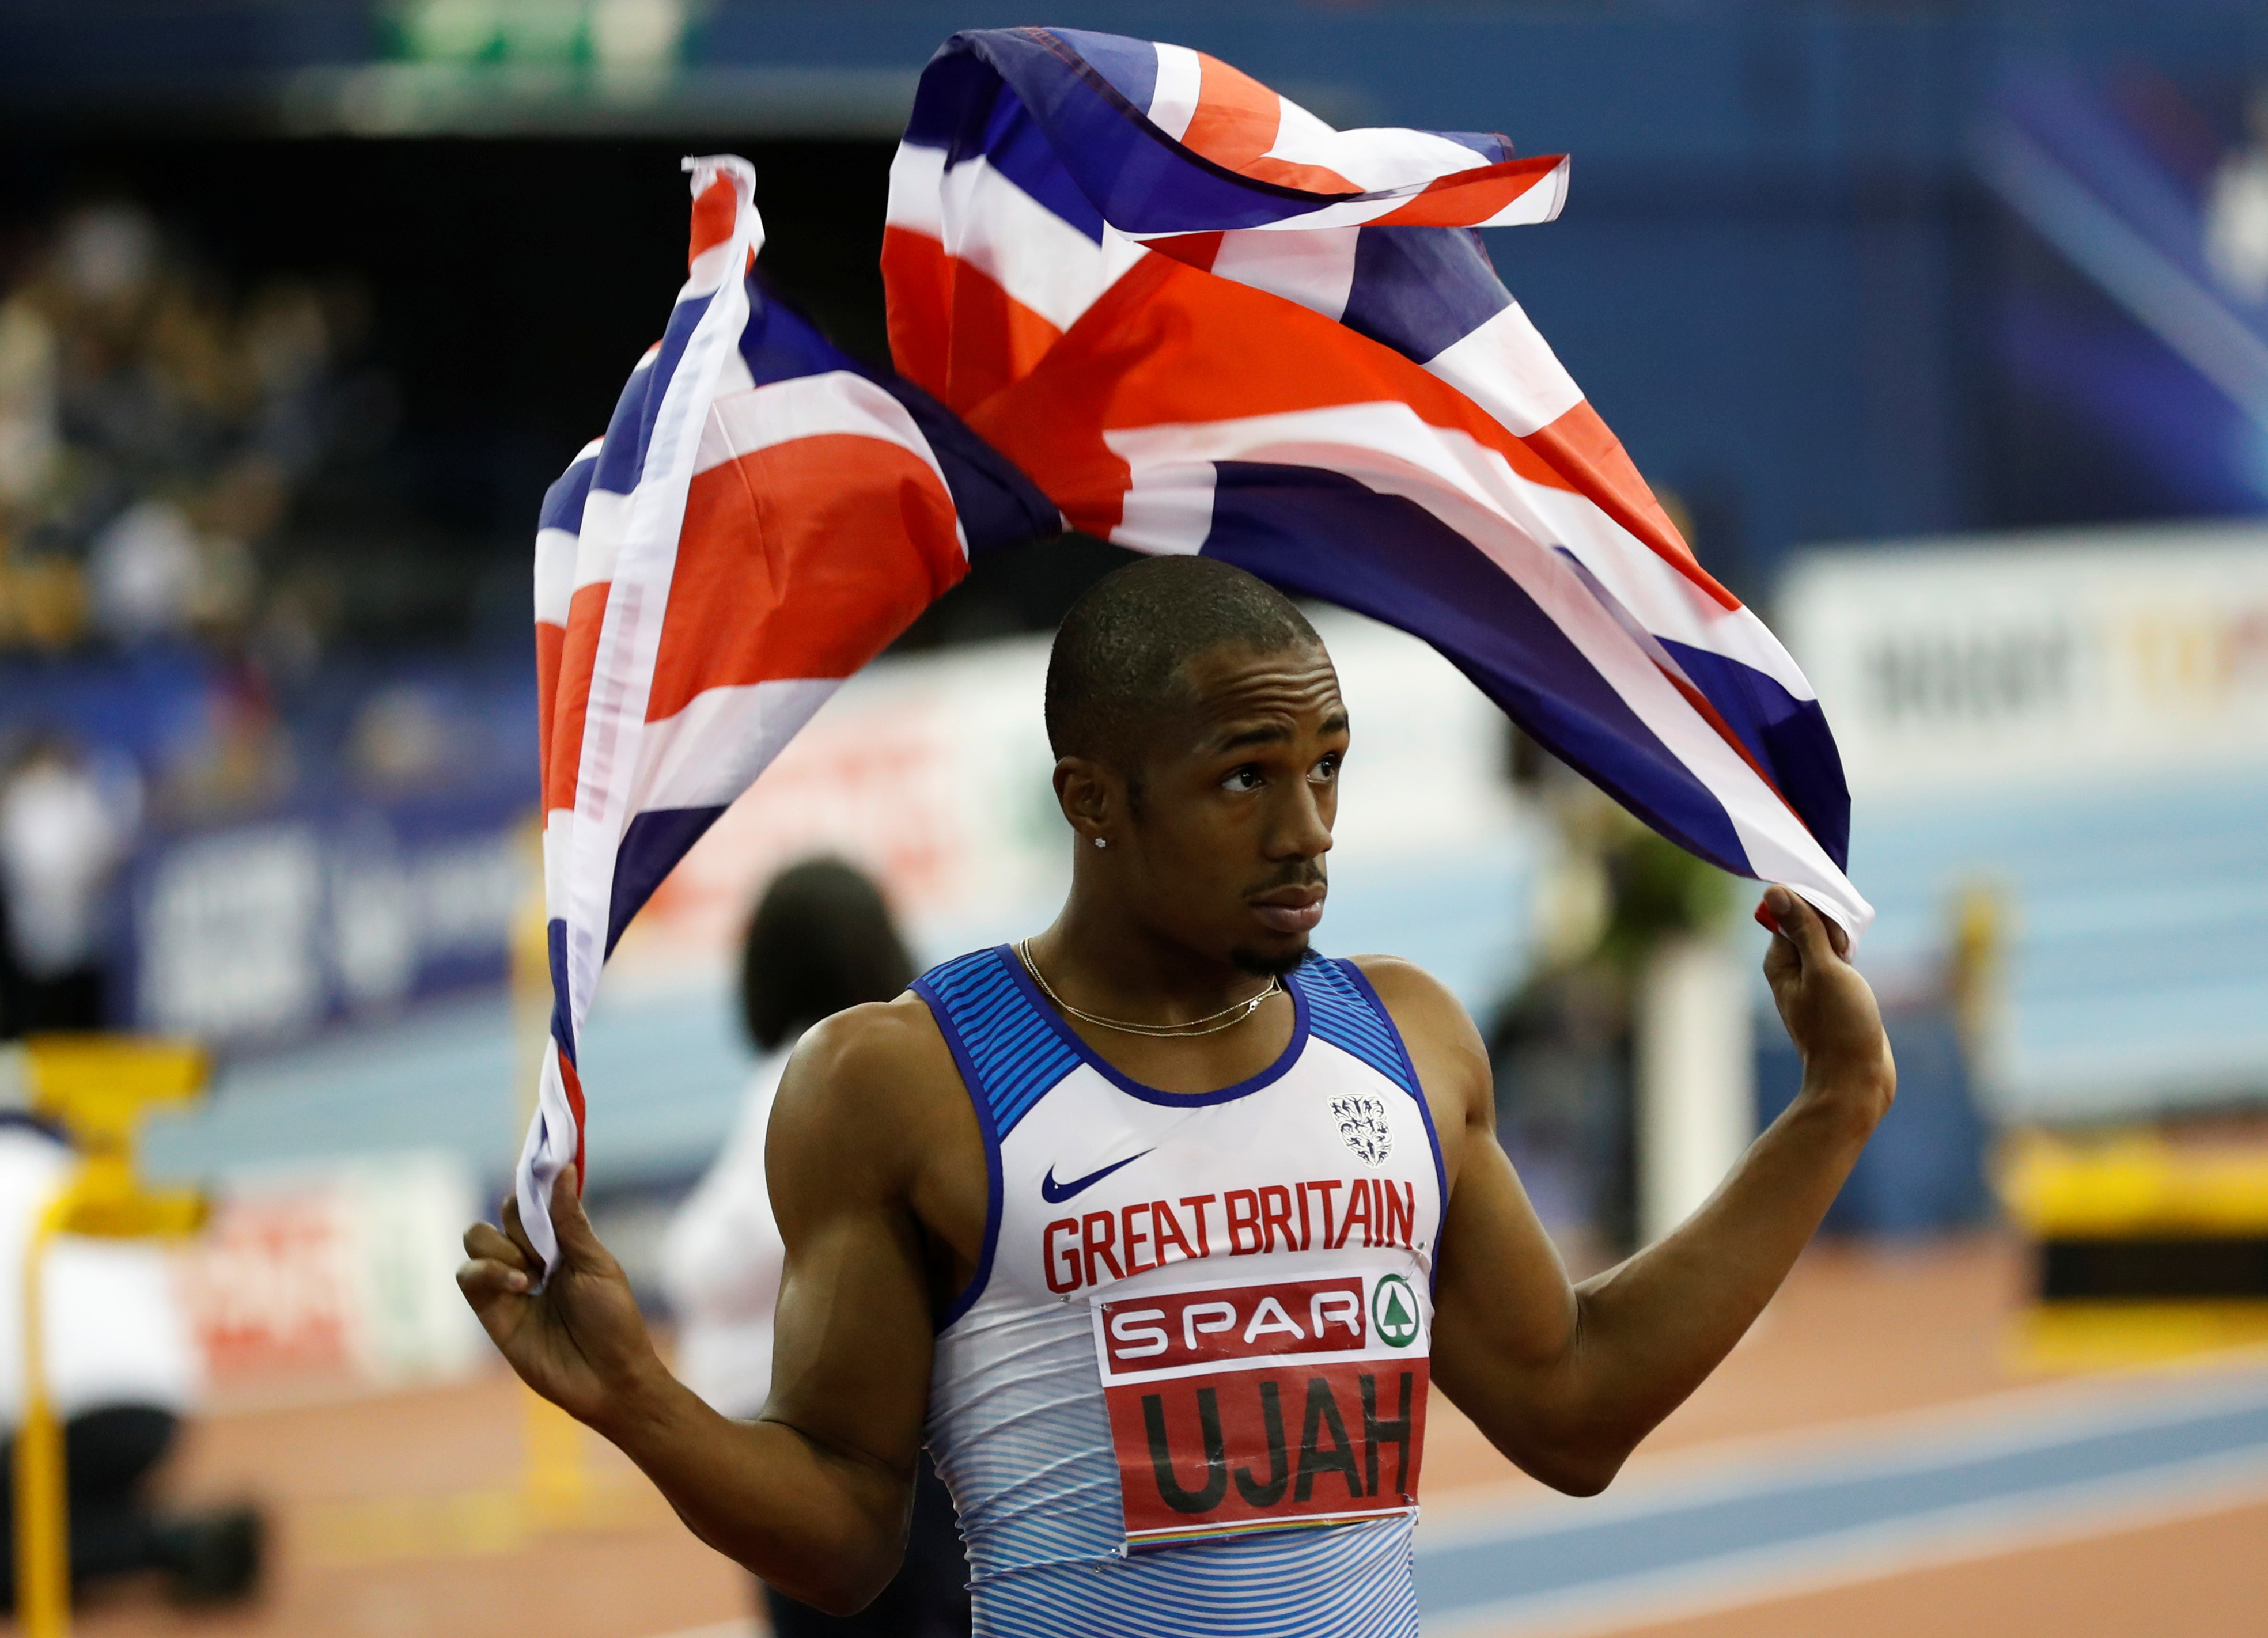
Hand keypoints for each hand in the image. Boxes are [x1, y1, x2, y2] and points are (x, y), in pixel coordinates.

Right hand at [457, 1166, 661, 1431]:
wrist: (610, 1378)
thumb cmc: (614, 1321)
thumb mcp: (597, 1264)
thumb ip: (570, 1221)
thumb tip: (565, 1168)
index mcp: (561, 1244)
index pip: (531, 1203)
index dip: (531, 1191)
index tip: (538, 1181)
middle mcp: (531, 1260)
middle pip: (498, 1217)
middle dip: (517, 1223)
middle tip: (546, 1252)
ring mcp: (508, 1286)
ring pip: (476, 1240)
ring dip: (501, 1247)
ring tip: (533, 1275)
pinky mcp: (492, 1313)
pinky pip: (468, 1277)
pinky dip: (487, 1271)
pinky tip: (520, 1285)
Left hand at [1759, 885, 1894, 1124]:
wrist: (1856, 1080)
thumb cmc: (1840, 1026)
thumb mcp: (1824, 970)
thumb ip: (1803, 929)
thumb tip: (1773, 890)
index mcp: (1779, 960)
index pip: (1793, 911)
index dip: (1819, 914)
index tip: (1837, 940)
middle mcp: (1791, 968)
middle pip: (1812, 923)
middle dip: (1836, 931)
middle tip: (1846, 960)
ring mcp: (1813, 980)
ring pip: (1829, 942)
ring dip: (1847, 946)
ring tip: (1853, 974)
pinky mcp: (1833, 992)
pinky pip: (1840, 961)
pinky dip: (1852, 961)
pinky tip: (1858, 978)